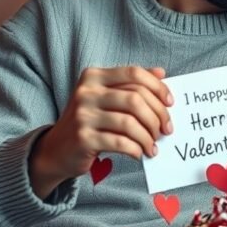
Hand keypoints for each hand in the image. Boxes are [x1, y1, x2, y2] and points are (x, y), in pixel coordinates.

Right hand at [30, 66, 173, 197]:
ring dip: (148, 136)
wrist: (56, 150)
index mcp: (94, 76)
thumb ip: (131, 84)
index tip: (170, 103)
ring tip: (153, 145)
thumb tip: (161, 73)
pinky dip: (136, 149)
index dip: (157, 88)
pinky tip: (140, 153)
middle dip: (157, 116)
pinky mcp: (83, 137)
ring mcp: (83, 114)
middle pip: (135, 98)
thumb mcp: (106, 97)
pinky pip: (120, 142)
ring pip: (130, 122)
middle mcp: (86, 92)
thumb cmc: (89, 122)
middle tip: (166, 130)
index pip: (134, 73)